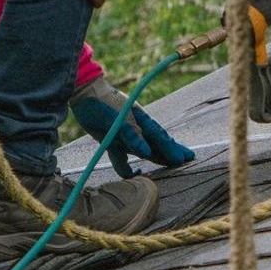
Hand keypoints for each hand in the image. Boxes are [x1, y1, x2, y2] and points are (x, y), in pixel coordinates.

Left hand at [70, 75, 196, 178]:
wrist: (85, 95)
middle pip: (157, 144)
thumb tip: (147, 153)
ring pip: (144, 151)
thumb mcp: (121, 119)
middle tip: (185, 160)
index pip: (160, 138)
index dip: (172, 149)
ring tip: (167, 165)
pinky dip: (126, 168)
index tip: (185, 158)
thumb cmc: (105, 103)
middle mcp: (136, 129)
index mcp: (142, 121)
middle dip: (170, 152)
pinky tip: (133, 174)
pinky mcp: (112, 142)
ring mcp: (125, 136)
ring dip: (154, 158)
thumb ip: (134, 136)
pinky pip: (122, 158)